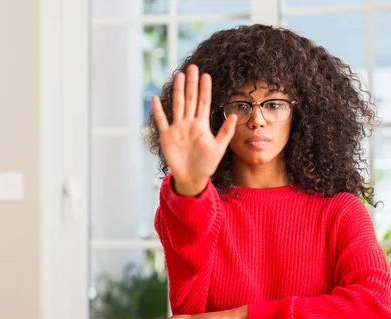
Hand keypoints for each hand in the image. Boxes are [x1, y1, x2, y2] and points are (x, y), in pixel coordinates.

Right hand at [152, 64, 237, 195]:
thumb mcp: (219, 148)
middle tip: (193, 67)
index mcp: (201, 125)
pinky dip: (158, 111)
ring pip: (178, 105)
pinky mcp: (167, 136)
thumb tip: (235, 114)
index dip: (205, 89)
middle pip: (190, 99)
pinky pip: (161, 121)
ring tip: (179, 75)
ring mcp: (177, 128)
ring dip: (178, 91)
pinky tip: (155, 99)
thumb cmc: (206, 164)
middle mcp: (189, 123)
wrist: (191, 178)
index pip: (203, 102)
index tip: (206, 75)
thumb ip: (226, 131)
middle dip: (192, 83)